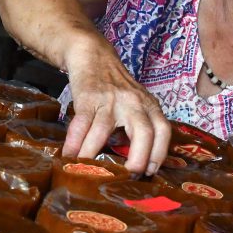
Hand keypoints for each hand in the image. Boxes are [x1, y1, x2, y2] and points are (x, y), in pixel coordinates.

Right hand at [61, 41, 170, 174]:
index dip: (159, 153)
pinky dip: (74, 142)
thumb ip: (139, 127)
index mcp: (149, 106)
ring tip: (87, 171)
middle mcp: (133, 103)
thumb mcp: (137, 103)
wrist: (93, 56)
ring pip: (103, 130)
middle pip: (144, 132)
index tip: (150, 172)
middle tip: (129, 175)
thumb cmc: (116, 87)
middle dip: (138, 157)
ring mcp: (110, 100)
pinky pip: (81, 124)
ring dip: (93, 153)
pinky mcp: (88, 98)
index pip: (163, 131)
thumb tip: (136, 164)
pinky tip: (69, 155)